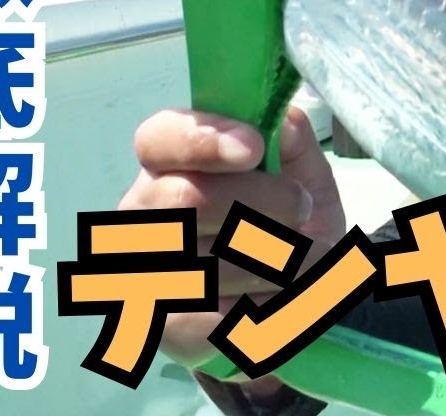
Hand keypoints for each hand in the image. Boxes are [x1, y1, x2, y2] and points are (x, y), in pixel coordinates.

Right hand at [117, 106, 345, 368]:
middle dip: (264, 201)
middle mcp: (143, 214)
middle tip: (301, 208)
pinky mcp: (166, 325)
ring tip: (301, 258)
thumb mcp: (302, 172)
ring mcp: (145, 271)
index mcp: (169, 163)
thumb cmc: (290, 220)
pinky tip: (278, 298)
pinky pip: (217, 317)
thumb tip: (279, 119)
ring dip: (278, 260)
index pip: (159, 139)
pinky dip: (266, 306)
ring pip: (212, 261)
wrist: (302, 291)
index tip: (254, 147)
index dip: (204, 139)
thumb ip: (290, 139)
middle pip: (187, 199)